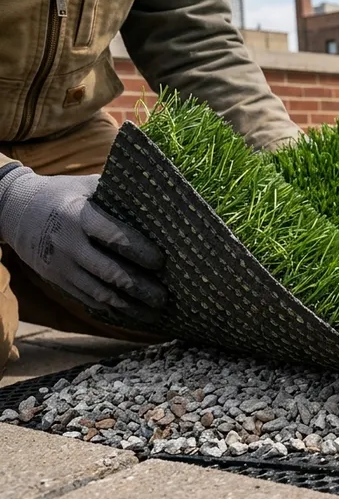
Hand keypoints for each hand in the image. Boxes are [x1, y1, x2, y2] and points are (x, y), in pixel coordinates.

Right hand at [0, 167, 166, 321]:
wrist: (14, 210)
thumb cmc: (63, 194)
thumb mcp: (86, 186)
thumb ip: (117, 194)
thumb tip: (158, 200)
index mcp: (79, 216)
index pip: (114, 237)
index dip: (138, 251)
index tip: (160, 262)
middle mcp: (68, 244)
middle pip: (109, 272)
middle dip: (139, 287)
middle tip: (164, 297)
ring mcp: (60, 265)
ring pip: (98, 292)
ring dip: (127, 305)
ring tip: (153, 312)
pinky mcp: (56, 279)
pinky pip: (85, 298)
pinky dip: (109, 308)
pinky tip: (129, 312)